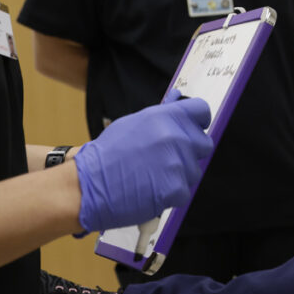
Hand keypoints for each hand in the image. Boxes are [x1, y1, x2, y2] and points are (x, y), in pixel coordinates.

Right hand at [73, 90, 212, 230]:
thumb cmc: (107, 155)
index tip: (195, 128)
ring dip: (179, 175)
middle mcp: (175, 137)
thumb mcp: (133, 123)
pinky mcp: (176, 189)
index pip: (201, 111)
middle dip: (190, 152)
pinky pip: (184, 191)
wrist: (89, 184)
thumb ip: (161, 115)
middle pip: (204, 144)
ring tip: (153, 176)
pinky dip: (171, 195)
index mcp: (165, 117)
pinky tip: (151, 190)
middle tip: (168, 159)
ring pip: (194, 170)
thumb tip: (177, 99)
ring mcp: (177, 164)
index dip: (198, 121)